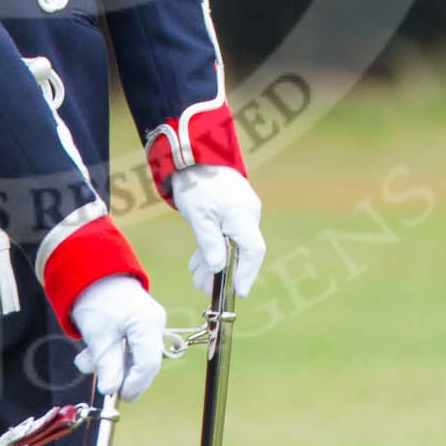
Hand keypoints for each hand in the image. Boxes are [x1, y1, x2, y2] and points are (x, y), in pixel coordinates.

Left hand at [70, 274, 165, 400]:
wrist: (90, 269)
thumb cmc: (96, 298)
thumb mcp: (98, 335)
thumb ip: (107, 364)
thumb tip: (111, 390)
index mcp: (148, 324)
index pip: (149, 364)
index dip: (135, 384)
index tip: (119, 395)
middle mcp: (154, 323)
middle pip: (143, 361)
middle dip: (119, 372)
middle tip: (100, 379)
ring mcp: (147, 321)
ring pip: (133, 354)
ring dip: (109, 361)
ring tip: (85, 360)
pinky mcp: (137, 321)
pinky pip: (129, 344)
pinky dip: (111, 350)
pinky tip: (92, 349)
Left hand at [171, 165, 265, 297]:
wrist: (192, 153)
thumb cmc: (196, 183)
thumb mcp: (199, 216)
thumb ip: (210, 243)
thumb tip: (219, 268)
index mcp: (243, 216)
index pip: (253, 250)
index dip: (247, 273)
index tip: (238, 291)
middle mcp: (247, 215)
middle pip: (240, 250)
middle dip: (222, 272)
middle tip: (204, 289)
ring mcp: (240, 212)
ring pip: (230, 244)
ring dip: (213, 262)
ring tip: (196, 279)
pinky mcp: (230, 210)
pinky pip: (224, 234)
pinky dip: (211, 247)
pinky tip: (197, 263)